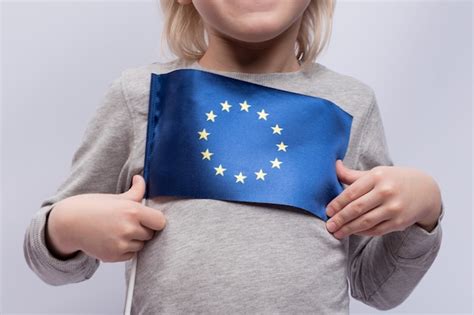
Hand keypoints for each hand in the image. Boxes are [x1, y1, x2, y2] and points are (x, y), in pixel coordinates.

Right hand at [46, 175, 166, 261]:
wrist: (68, 223)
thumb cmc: (92, 207)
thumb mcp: (116, 197)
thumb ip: (135, 191)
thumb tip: (141, 178)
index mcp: (133, 211)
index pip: (160, 222)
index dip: (155, 220)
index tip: (148, 218)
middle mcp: (129, 229)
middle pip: (151, 234)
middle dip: (143, 229)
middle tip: (127, 222)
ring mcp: (121, 245)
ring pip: (141, 245)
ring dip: (135, 240)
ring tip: (118, 230)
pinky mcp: (113, 256)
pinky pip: (130, 255)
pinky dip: (125, 249)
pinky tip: (113, 239)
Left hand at [325, 160, 441, 238]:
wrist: (425, 191)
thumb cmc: (394, 180)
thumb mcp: (376, 172)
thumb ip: (353, 174)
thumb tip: (334, 166)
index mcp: (377, 176)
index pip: (352, 192)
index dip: (337, 203)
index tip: (327, 211)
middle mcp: (386, 192)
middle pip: (357, 208)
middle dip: (340, 219)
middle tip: (329, 226)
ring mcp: (394, 208)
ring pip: (366, 221)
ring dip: (348, 229)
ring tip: (336, 233)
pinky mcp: (399, 222)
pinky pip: (376, 230)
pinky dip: (362, 232)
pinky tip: (352, 232)